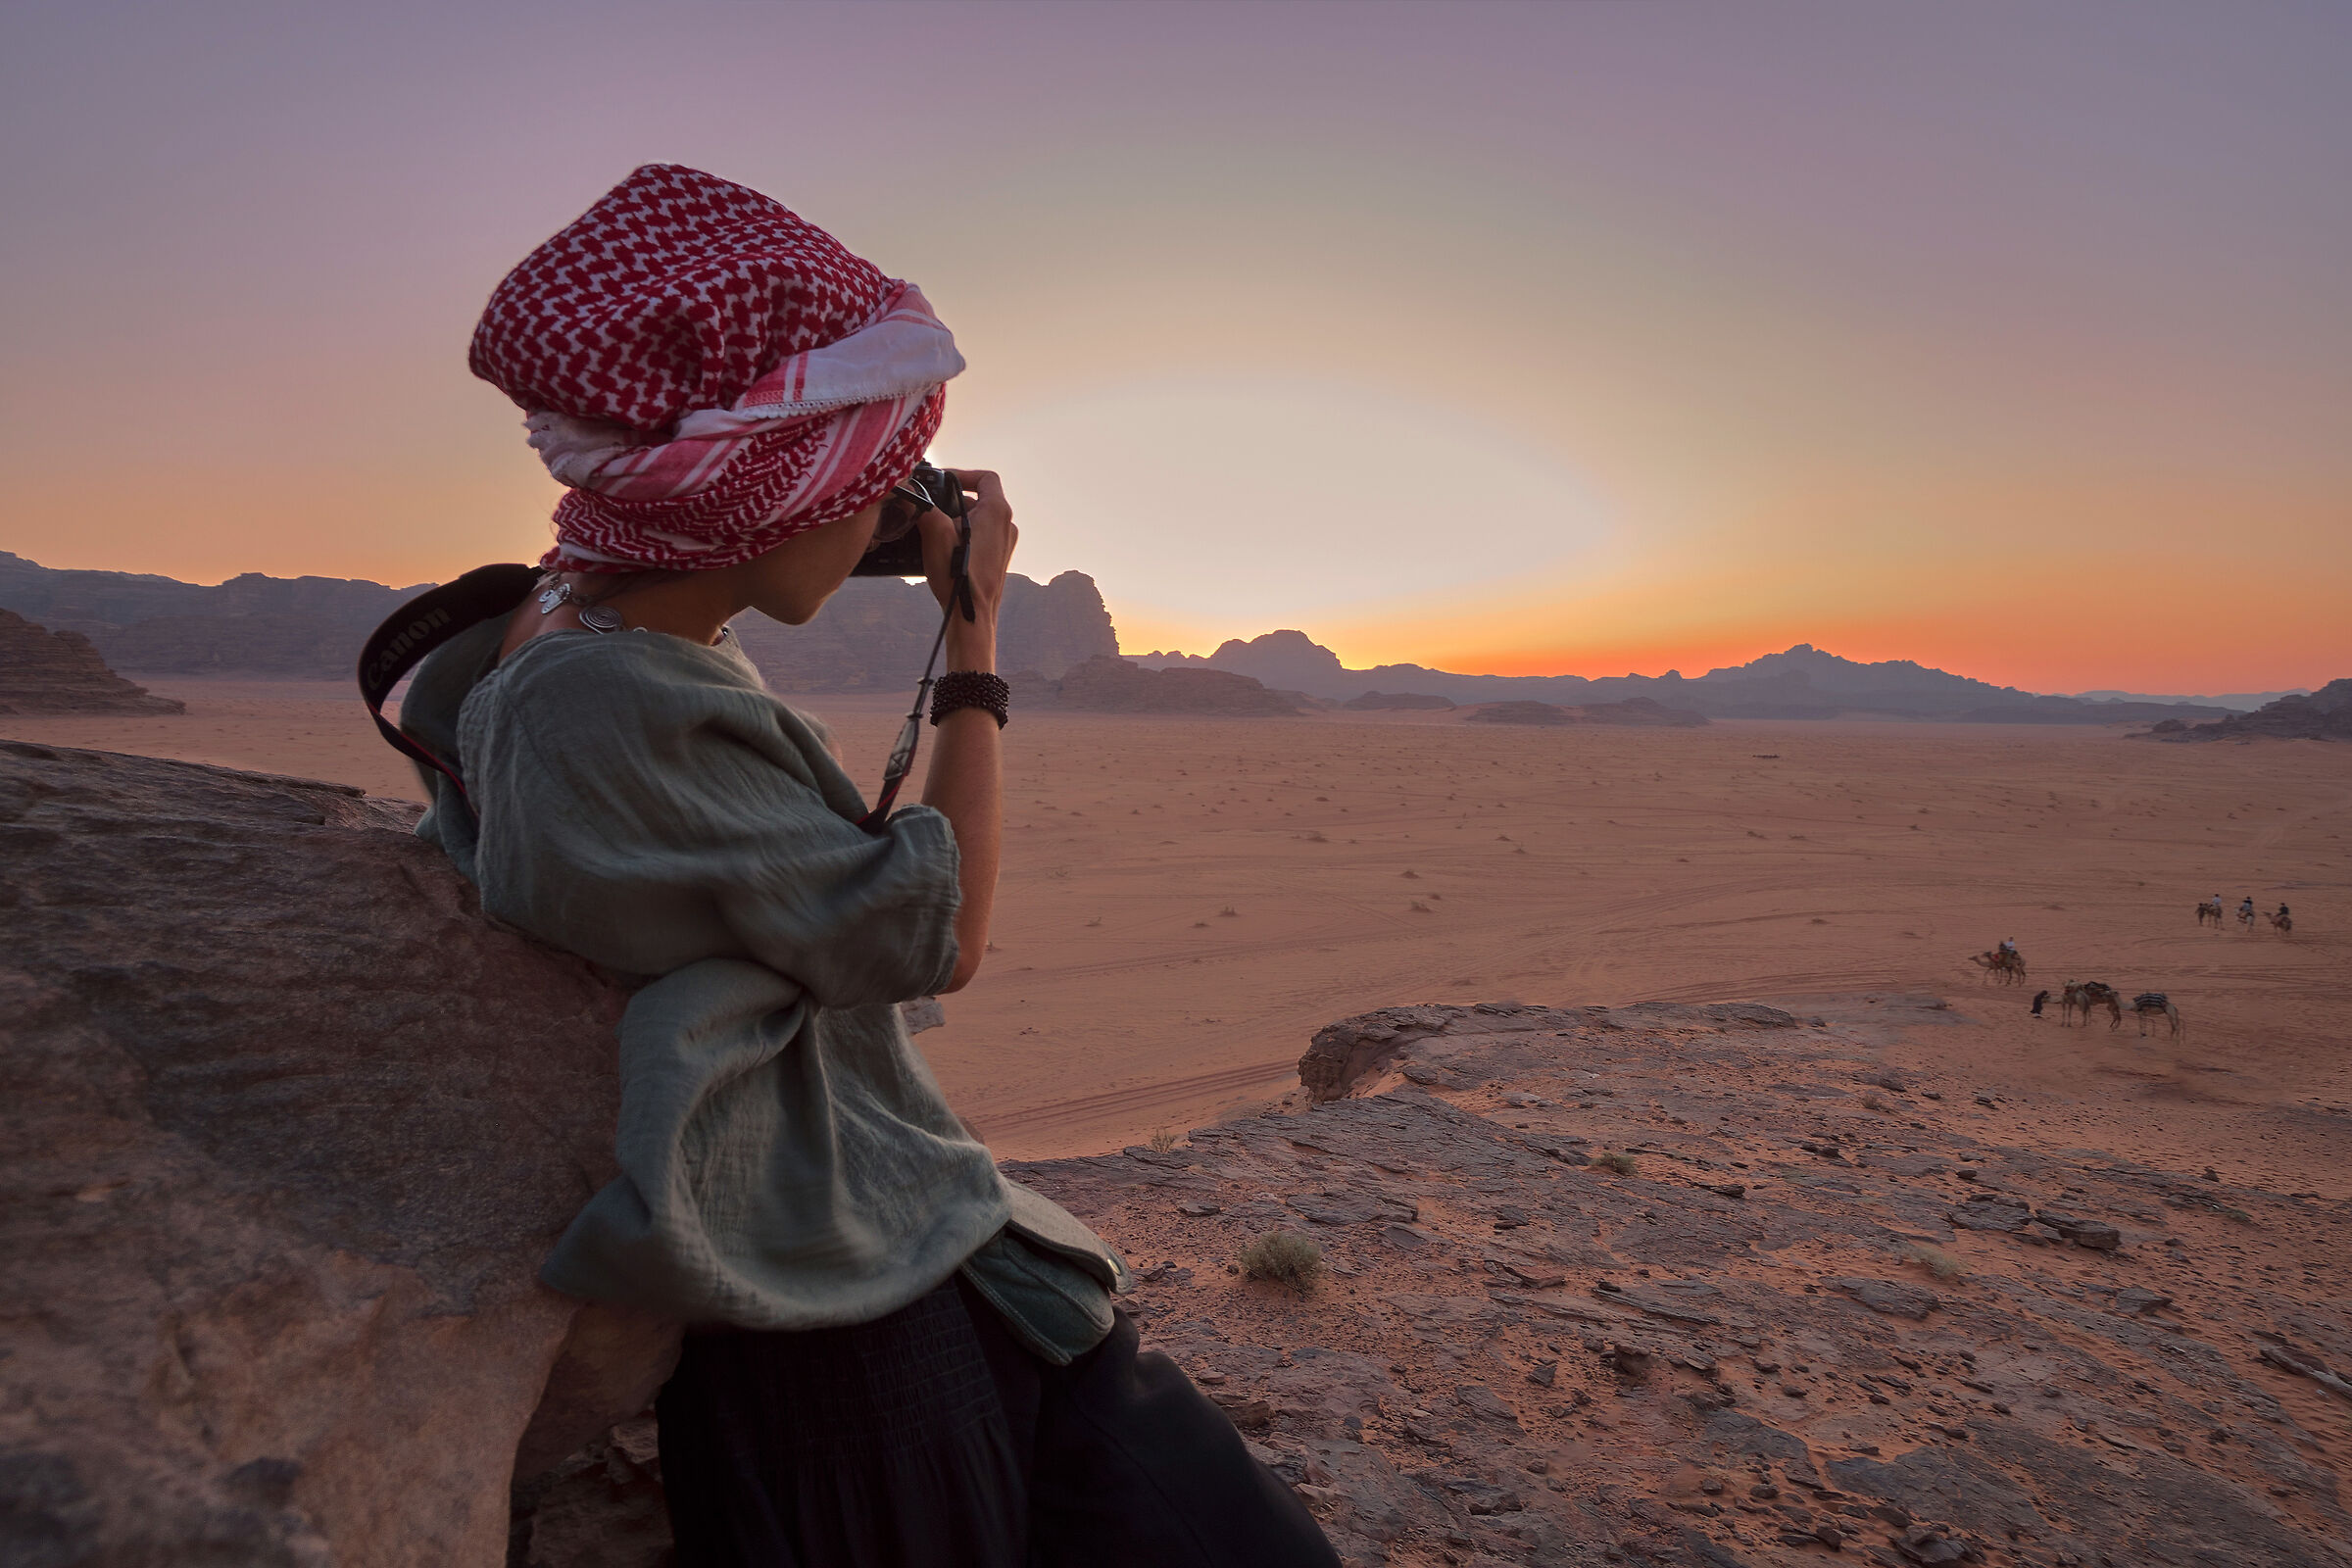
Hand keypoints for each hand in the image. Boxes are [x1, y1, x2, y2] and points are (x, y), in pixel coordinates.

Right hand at [919, 468, 1015, 667]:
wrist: (972, 616)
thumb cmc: (958, 576)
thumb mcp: (935, 534)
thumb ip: (925, 508)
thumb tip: (913, 494)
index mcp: (997, 512)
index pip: (986, 477)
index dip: (963, 474)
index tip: (942, 481)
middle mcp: (1006, 525)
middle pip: (977, 499)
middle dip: (950, 503)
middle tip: (929, 512)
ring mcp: (1004, 544)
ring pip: (976, 519)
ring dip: (953, 521)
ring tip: (932, 534)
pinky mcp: (997, 559)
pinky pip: (978, 537)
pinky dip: (960, 536)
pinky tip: (941, 550)